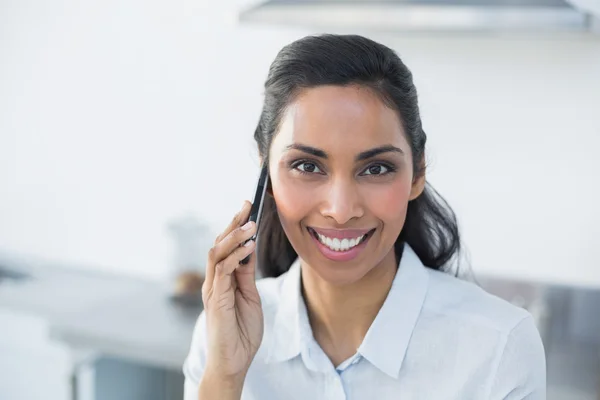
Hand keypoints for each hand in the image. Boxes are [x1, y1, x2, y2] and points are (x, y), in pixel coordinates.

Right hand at [201, 201, 263, 381]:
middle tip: (248, 205)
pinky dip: (235, 256)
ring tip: (251, 224)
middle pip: (219, 243)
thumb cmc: (241, 331)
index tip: (249, 208)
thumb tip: (250, 249)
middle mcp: (213, 280)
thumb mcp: (249, 296)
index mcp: (222, 279)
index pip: (226, 245)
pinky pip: (222, 271)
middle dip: (233, 223)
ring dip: (234, 236)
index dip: (236, 225)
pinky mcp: (216, 299)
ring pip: (217, 252)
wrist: (234, 361)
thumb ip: (246, 273)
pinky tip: (248, 247)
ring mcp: (212, 289)